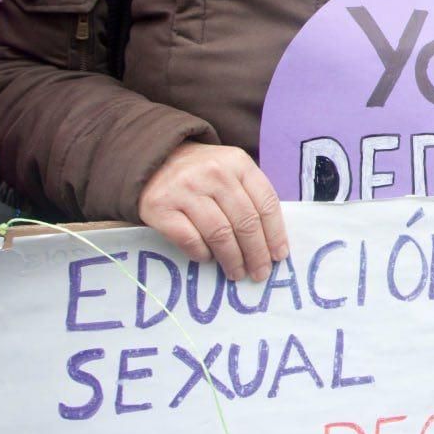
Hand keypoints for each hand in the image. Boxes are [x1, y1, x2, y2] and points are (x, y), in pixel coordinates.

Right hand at [139, 143, 288, 281]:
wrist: (154, 160)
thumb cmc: (202, 173)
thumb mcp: (232, 171)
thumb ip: (250, 196)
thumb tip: (270, 243)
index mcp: (238, 163)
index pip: (266, 203)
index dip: (275, 234)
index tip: (278, 256)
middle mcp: (214, 173)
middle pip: (245, 222)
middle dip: (256, 253)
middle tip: (259, 273)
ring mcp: (185, 189)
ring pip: (219, 233)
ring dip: (232, 259)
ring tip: (237, 273)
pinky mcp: (159, 206)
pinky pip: (189, 238)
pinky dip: (202, 253)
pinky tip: (208, 259)